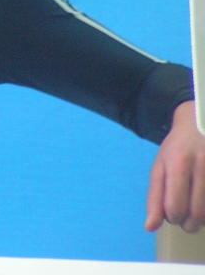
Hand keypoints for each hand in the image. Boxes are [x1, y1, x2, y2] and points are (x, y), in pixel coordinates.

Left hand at [145, 100, 204, 232]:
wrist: (201, 122)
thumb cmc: (177, 148)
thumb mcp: (159, 167)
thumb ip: (155, 197)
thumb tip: (150, 227)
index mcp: (178, 163)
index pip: (175, 208)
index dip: (172, 218)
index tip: (172, 212)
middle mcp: (202, 165)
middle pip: (196, 216)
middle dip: (188, 223)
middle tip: (185, 216)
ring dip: (202, 220)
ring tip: (196, 210)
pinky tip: (204, 200)